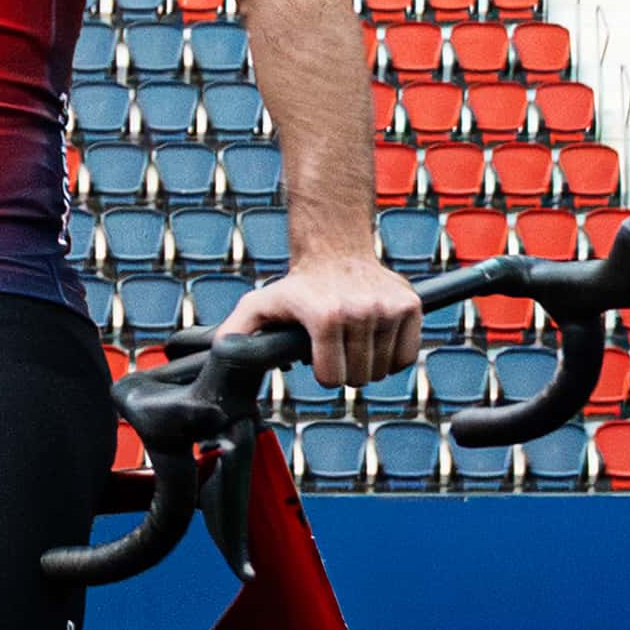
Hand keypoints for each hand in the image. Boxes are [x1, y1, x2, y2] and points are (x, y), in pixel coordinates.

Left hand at [224, 246, 422, 391]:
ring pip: (384, 370)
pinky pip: (408, 357)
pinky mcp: (410, 305)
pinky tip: (375, 340)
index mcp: (325, 316)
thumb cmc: (297, 286)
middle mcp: (360, 311)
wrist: (335, 250)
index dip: (322, 372)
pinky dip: (394, 357)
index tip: (315, 354)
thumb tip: (220, 354)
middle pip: (358, 378)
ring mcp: (389, 308)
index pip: (331, 378)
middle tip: (335, 348)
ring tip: (353, 341)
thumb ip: (236, 332)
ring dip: (368, 364)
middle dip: (345, 370)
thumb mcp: (260, 305)